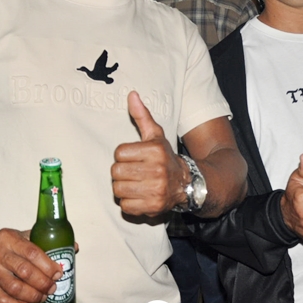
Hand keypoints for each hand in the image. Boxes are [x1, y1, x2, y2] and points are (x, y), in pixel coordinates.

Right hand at [0, 228, 62, 302]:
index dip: (48, 265)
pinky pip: (2, 301)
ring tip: (43, 297)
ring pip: (14, 288)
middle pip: (25, 271)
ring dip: (33, 296)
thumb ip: (45, 241)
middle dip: (43, 283)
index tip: (58, 273)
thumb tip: (74, 247)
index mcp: (9, 239)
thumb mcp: (22, 236)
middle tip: (53, 288)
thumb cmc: (6, 244)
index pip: (32, 252)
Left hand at [111, 91, 185, 215]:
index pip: (119, 153)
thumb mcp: (155, 136)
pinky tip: (140, 196)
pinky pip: (125, 206)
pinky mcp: (152, 207)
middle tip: (135, 172)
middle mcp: (157, 170)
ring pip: (118, 190)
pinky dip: (130, 204)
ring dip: (124, 188)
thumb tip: (132, 94)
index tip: (135, 158)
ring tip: (137, 184)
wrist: (187, 185)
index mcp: (155, 150)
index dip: (124, 156)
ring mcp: (155, 190)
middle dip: (122, 172)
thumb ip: (142, 116)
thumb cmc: (164, 157)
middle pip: (116, 171)